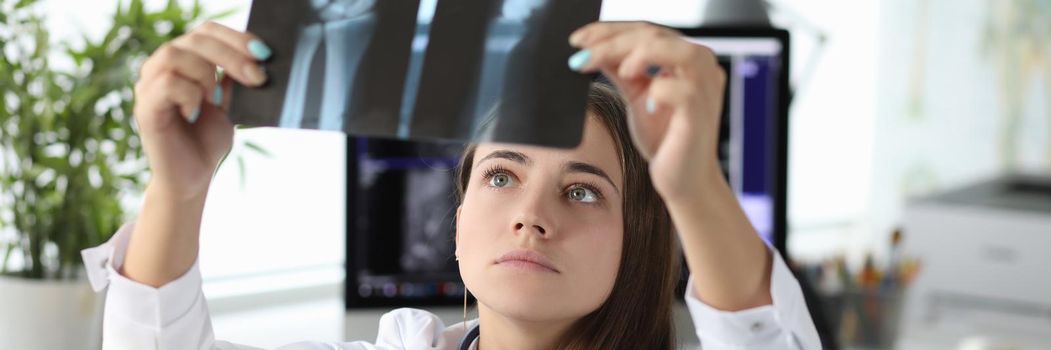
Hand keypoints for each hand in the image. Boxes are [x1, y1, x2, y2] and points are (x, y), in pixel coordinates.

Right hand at [133, 21, 269, 198]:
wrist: (192, 178)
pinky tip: (196, 113)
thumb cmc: (207, 139)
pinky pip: (166, 83)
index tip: (265, 54)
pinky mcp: (145, 107)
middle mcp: (162, 67)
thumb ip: (234, 77)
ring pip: (175, 54)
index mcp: (184, 60)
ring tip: (216, 98)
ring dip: (205, 73)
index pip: (207, 31)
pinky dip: (189, 94)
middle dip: (232, 55)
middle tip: (257, 77)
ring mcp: (149, 85)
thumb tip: (257, 55)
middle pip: (195, 39)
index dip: (236, 37)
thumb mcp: (230, 102)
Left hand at [568, 22, 726, 200]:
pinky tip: (649, 107)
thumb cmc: (665, 139)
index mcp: (686, 58)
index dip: (610, 31)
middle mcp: (701, 67)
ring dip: (638, 54)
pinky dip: (659, 92)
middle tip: (580, 54)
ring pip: (674, 50)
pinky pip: (680, 90)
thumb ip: (621, 70)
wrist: (683, 181)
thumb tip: (591, 48)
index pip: (647, 30)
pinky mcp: (700, 113)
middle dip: (612, 42)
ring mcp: (705, 89)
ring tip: (619, 71)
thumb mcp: (637, 96)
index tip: (578, 40)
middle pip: (655, 35)